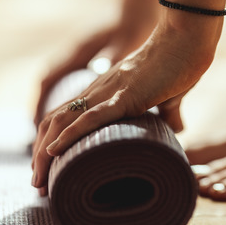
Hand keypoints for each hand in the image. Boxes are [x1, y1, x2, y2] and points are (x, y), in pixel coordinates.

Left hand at [31, 17, 221, 192]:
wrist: (187, 39)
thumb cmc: (181, 62)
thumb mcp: (170, 94)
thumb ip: (168, 112)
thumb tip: (178, 129)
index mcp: (106, 92)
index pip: (66, 117)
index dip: (52, 142)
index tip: (49, 170)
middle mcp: (99, 91)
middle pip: (54, 122)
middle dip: (41, 155)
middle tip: (38, 184)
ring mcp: (109, 92)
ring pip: (63, 121)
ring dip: (45, 152)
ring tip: (38, 179)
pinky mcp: (125, 96)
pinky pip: (91, 117)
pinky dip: (69, 134)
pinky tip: (54, 151)